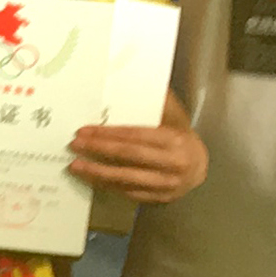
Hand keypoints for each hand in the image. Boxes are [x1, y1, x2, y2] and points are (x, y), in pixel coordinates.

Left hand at [68, 111, 208, 205]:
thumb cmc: (180, 138)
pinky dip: (108, 186)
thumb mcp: (174, 118)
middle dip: (98, 150)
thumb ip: (158, 103)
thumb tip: (135, 78)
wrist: (200, 167)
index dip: (107, 133)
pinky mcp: (160, 198)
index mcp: (174, 140)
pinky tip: (91, 179)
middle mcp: (172, 163)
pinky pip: (129, 193)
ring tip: (76, 166)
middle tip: (75, 145)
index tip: (85, 130)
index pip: (135, 135)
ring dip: (98, 173)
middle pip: (129, 156)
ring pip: (127, 179)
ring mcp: (166, 184)